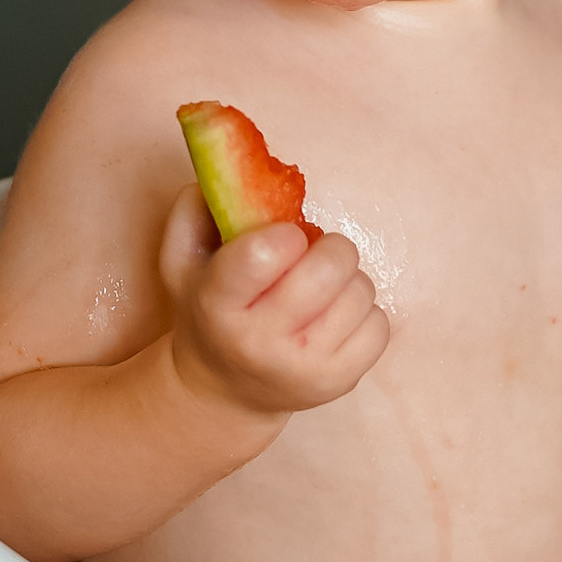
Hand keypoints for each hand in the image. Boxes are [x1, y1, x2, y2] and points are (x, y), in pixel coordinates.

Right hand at [158, 185, 387, 423]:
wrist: (224, 391)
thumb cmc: (208, 312)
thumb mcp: (181, 261)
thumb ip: (197, 209)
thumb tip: (236, 170)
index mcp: (217, 305)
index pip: (263, 254)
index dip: (286, 235)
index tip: (286, 238)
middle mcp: (259, 342)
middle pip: (329, 268)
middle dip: (330, 248)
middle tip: (314, 255)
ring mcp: (303, 368)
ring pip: (360, 291)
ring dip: (347, 281)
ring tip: (321, 292)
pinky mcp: (339, 383)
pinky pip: (380, 325)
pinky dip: (363, 313)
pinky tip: (335, 319)